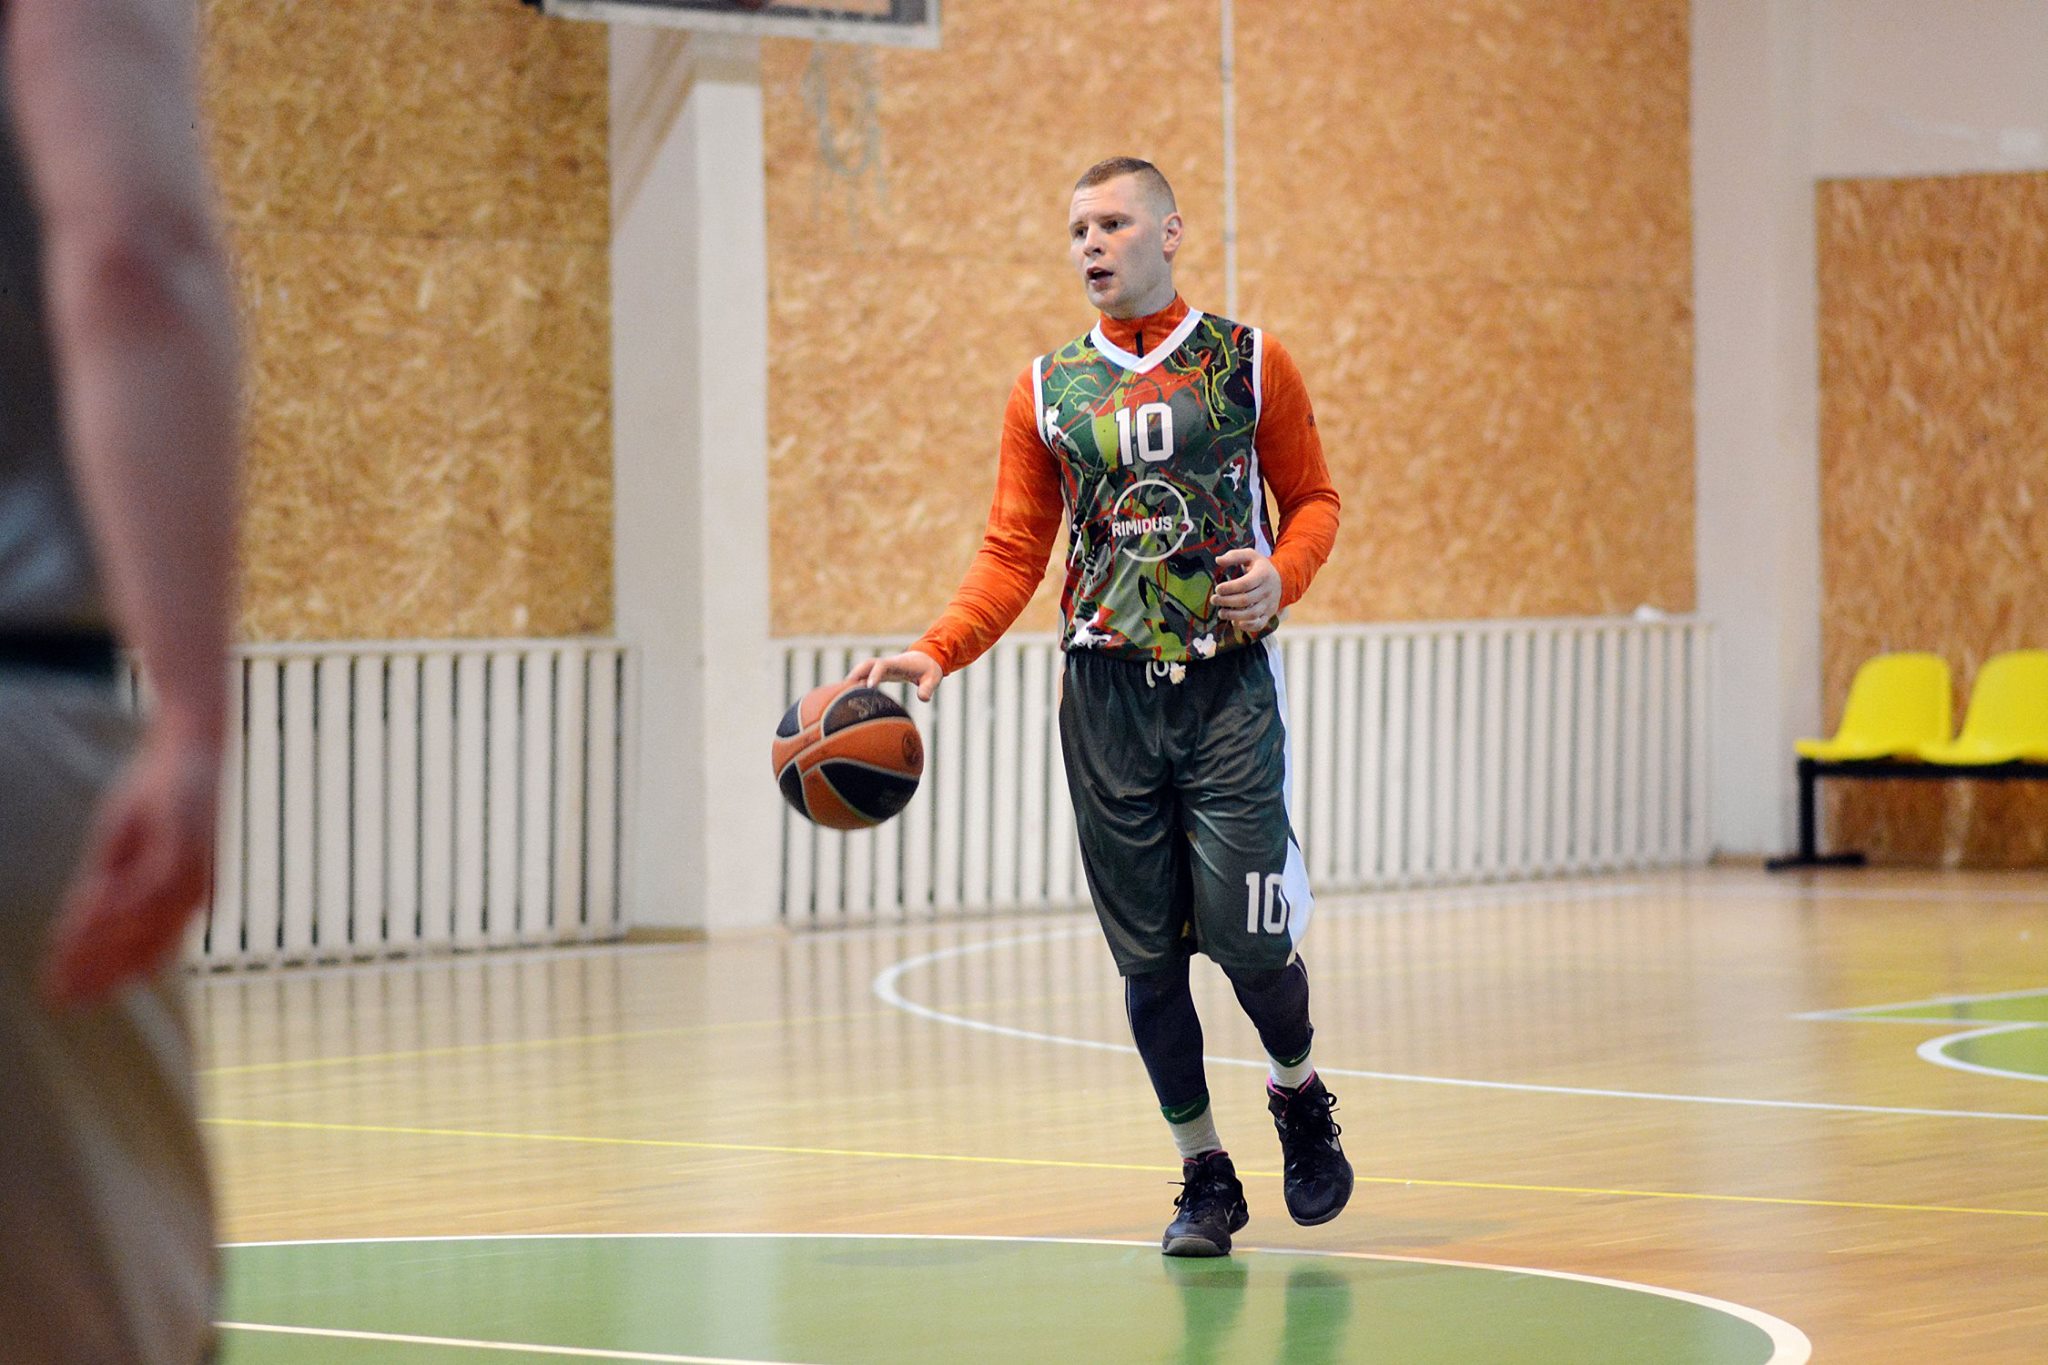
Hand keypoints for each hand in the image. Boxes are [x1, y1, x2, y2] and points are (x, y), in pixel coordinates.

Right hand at [41, 720, 220, 1009]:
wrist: (191, 750)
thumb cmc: (158, 797)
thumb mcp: (122, 848)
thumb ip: (103, 889)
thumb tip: (73, 931)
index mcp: (185, 901)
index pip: (140, 953)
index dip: (101, 977)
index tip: (64, 996)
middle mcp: (194, 896)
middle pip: (140, 950)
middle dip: (96, 974)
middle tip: (59, 997)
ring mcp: (194, 875)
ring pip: (142, 926)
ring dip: (99, 946)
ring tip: (61, 966)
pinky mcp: (187, 849)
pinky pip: (148, 888)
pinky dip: (115, 905)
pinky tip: (82, 915)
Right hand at [846, 649, 943, 702]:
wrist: (925, 660)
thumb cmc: (928, 669)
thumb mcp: (933, 678)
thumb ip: (928, 687)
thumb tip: (923, 698)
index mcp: (897, 663)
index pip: (881, 665)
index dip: (874, 675)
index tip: (869, 687)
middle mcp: (886, 664)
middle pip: (866, 665)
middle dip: (855, 674)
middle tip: (845, 689)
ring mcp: (881, 668)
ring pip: (862, 670)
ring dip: (852, 679)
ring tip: (840, 695)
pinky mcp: (879, 674)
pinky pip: (864, 676)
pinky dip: (855, 684)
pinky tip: (848, 697)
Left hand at [1212, 548, 1281, 628]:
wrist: (1281, 579)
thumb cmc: (1259, 567)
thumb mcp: (1250, 555)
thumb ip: (1233, 556)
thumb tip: (1217, 560)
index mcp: (1263, 575)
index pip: (1245, 584)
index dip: (1229, 588)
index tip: (1217, 588)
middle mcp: (1268, 591)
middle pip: (1246, 600)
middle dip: (1226, 601)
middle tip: (1213, 600)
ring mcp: (1269, 604)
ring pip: (1251, 614)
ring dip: (1233, 615)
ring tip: (1221, 613)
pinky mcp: (1269, 614)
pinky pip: (1259, 624)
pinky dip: (1246, 627)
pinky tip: (1234, 622)